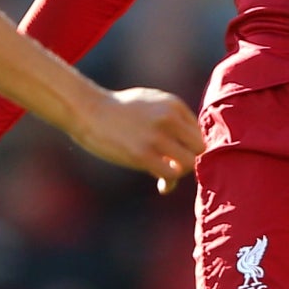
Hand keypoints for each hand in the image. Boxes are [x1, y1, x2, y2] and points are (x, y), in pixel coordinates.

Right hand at [68, 86, 203, 192]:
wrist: (88, 111)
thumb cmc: (118, 111)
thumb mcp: (150, 102)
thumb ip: (172, 119)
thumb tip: (187, 146)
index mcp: (173, 104)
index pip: (199, 133)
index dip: (190, 148)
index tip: (176, 155)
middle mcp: (168, 118)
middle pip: (200, 148)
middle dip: (190, 159)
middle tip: (174, 165)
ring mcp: (156, 136)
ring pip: (190, 163)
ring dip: (180, 172)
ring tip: (166, 174)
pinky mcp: (142, 154)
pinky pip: (171, 175)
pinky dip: (169, 183)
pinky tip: (160, 185)